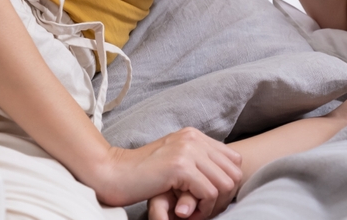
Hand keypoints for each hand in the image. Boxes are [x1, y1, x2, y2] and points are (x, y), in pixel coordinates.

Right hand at [86, 127, 240, 215]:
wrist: (113, 173)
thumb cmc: (141, 173)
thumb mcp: (173, 161)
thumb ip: (196, 162)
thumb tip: (225, 178)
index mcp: (194, 135)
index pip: (233, 159)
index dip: (226, 183)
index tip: (209, 200)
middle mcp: (194, 139)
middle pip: (234, 172)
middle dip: (224, 197)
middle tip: (204, 210)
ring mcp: (188, 150)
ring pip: (225, 183)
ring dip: (213, 205)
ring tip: (195, 213)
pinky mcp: (180, 166)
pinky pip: (209, 192)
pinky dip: (202, 208)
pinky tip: (186, 213)